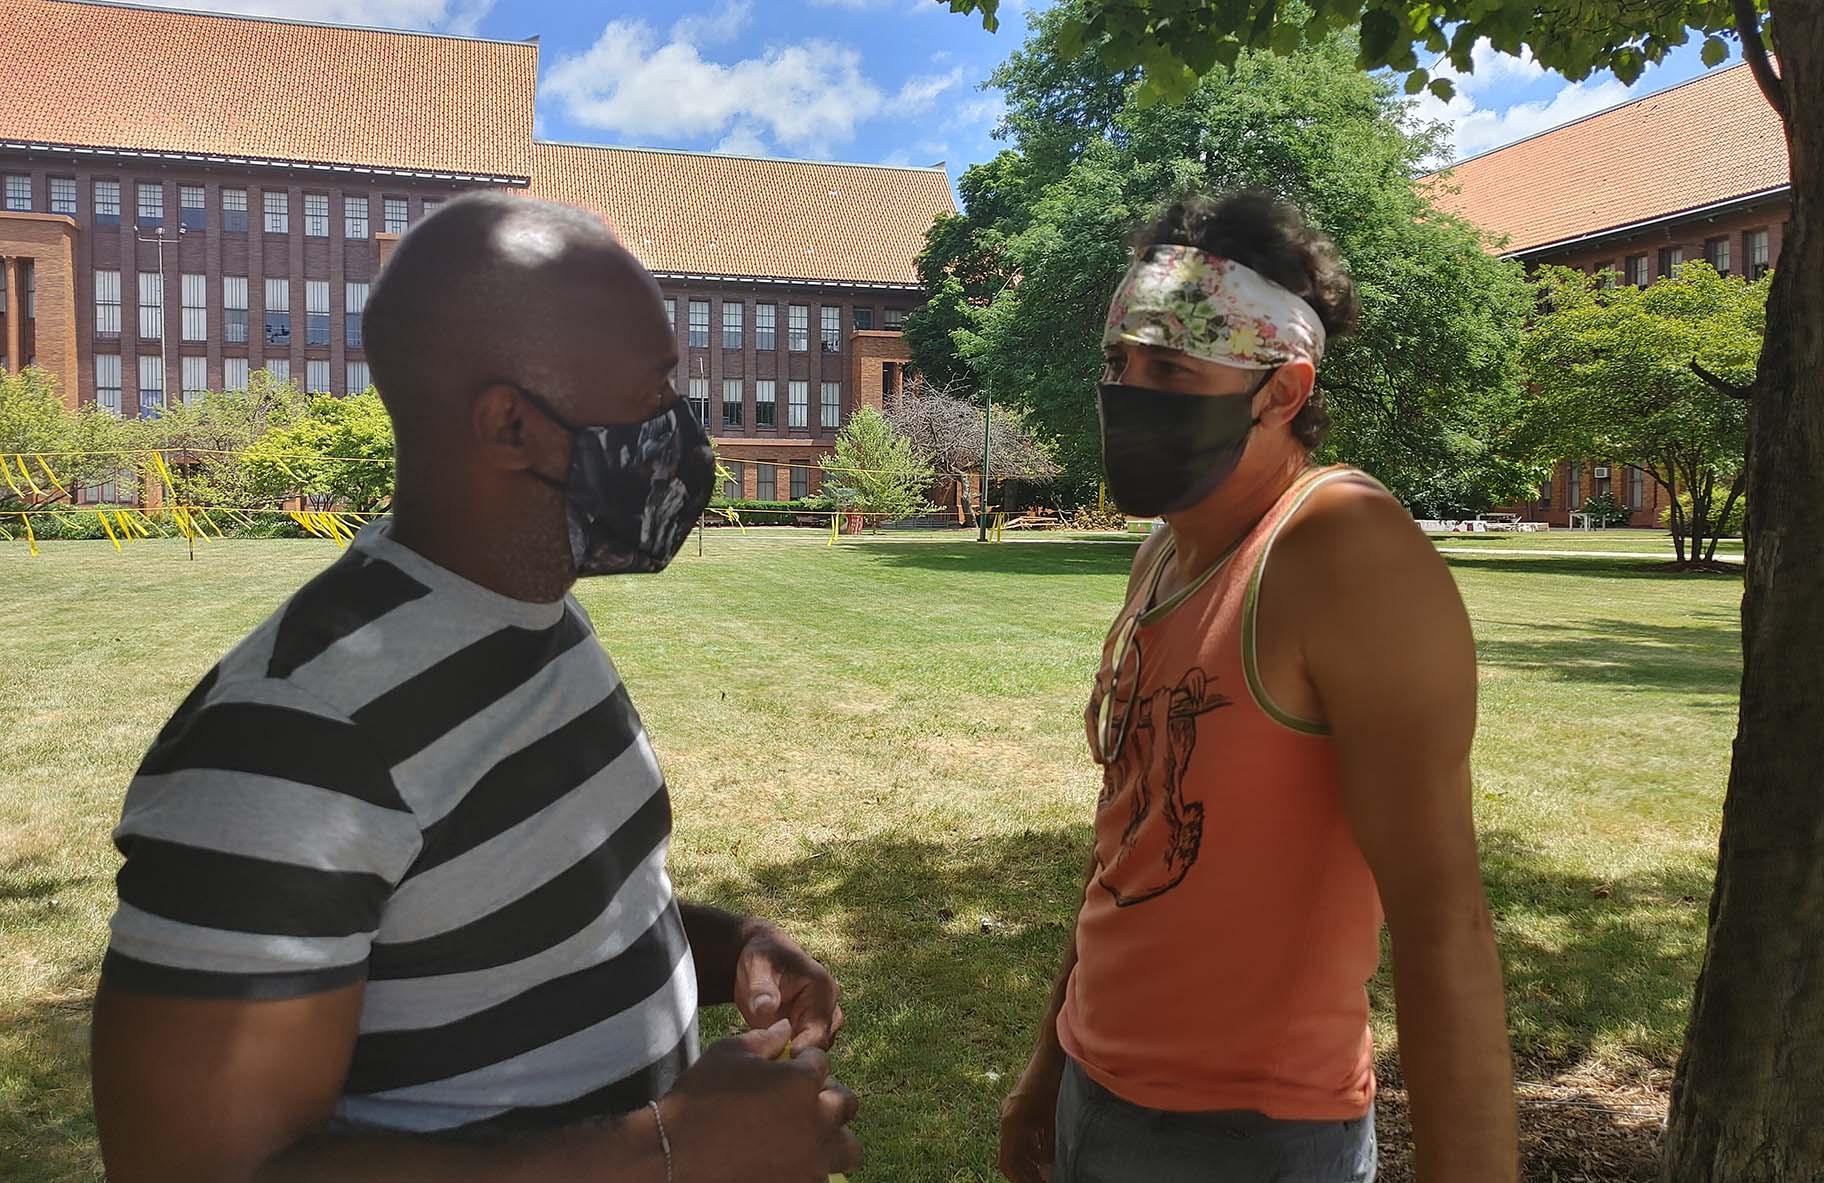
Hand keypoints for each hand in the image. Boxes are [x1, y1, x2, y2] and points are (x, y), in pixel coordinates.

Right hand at [662, 1020, 860, 1182]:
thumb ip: (765, 1039)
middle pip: (845, 1103)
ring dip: (833, 1138)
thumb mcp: (729, 1054)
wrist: (674, 1155)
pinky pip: (823, 1177)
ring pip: (848, 1148)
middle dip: (827, 1096)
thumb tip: (786, 1029)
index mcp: (802, 1082)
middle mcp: (817, 1121)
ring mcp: (812, 1161)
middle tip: (801, 1101)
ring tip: (809, 1138)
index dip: (803, 1062)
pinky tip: (788, 1163)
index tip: (788, 1068)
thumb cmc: (699, 1099)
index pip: (821, 1063)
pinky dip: (812, 1168)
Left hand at [735, 924, 844, 1049]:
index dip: (802, 1049)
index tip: (781, 1060)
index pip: (819, 1029)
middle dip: (798, 1056)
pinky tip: (771, 1056)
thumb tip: (765, 1008)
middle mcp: (829, 1006)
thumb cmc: (762, 959)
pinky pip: (806, 1050)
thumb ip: (761, 989)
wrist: (762, 958)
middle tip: (770, 1064)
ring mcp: (821, 1018)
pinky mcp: (809, 1029)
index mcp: (822, 989)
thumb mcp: (757, 968)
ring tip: (769, 1060)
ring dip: (795, 1057)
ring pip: (816, 1050)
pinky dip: (790, 1055)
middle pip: (822, 1044)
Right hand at [998, 1074, 1059, 1182]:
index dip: (1019, 1179)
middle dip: (1025, 1172)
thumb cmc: (1053, 1082)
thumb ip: (1049, 1145)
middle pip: (1010, 1154)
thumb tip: (1047, 1169)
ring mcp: (1013, 1110)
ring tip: (1046, 1173)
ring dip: (1029, 1160)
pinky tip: (1047, 1153)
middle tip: (1042, 1181)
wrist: (1053, 1051)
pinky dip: (1032, 1146)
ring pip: (1016, 1144)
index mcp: (1011, 1122)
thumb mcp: (1054, 1118)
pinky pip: (1022, 1132)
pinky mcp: (1021, 1105)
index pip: (1007, 1161)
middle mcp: (1007, 1117)